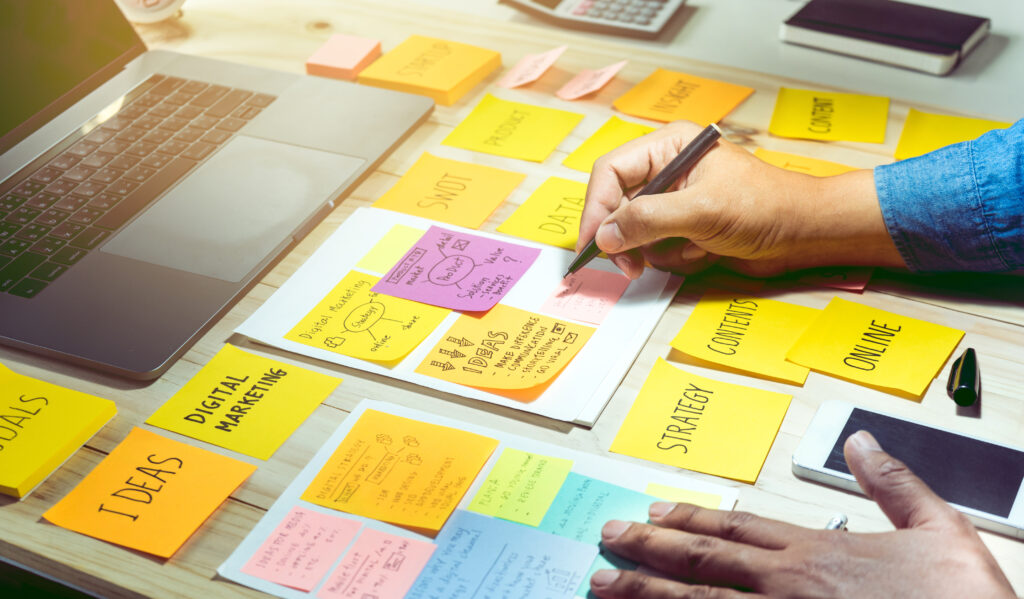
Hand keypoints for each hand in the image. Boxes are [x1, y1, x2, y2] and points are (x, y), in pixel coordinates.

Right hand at [578, 121, 905, 278]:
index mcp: (669, 147)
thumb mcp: (702, 211)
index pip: (611, 171)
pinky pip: (656, 249)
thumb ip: (648, 220)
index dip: (597, 207)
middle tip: (629, 265)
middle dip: (626, 237)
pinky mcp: (684, 228)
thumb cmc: (766, 206)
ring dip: (658, 250)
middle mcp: (666, 171)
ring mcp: (675, 201)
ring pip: (634, 233)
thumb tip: (605, 235)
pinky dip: (676, 258)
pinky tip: (704, 253)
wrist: (804, 233)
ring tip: (691, 250)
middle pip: (617, 205)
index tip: (595, 242)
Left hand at [589, 430, 1015, 598]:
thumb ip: (894, 484)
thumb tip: (860, 439)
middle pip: (701, 561)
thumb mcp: (939, 530)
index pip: (736, 527)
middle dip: (647, 550)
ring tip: (601, 583)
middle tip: (606, 540)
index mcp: (816, 552)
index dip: (690, 518)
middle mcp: (786, 586)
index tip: (653, 511)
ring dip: (644, 593)